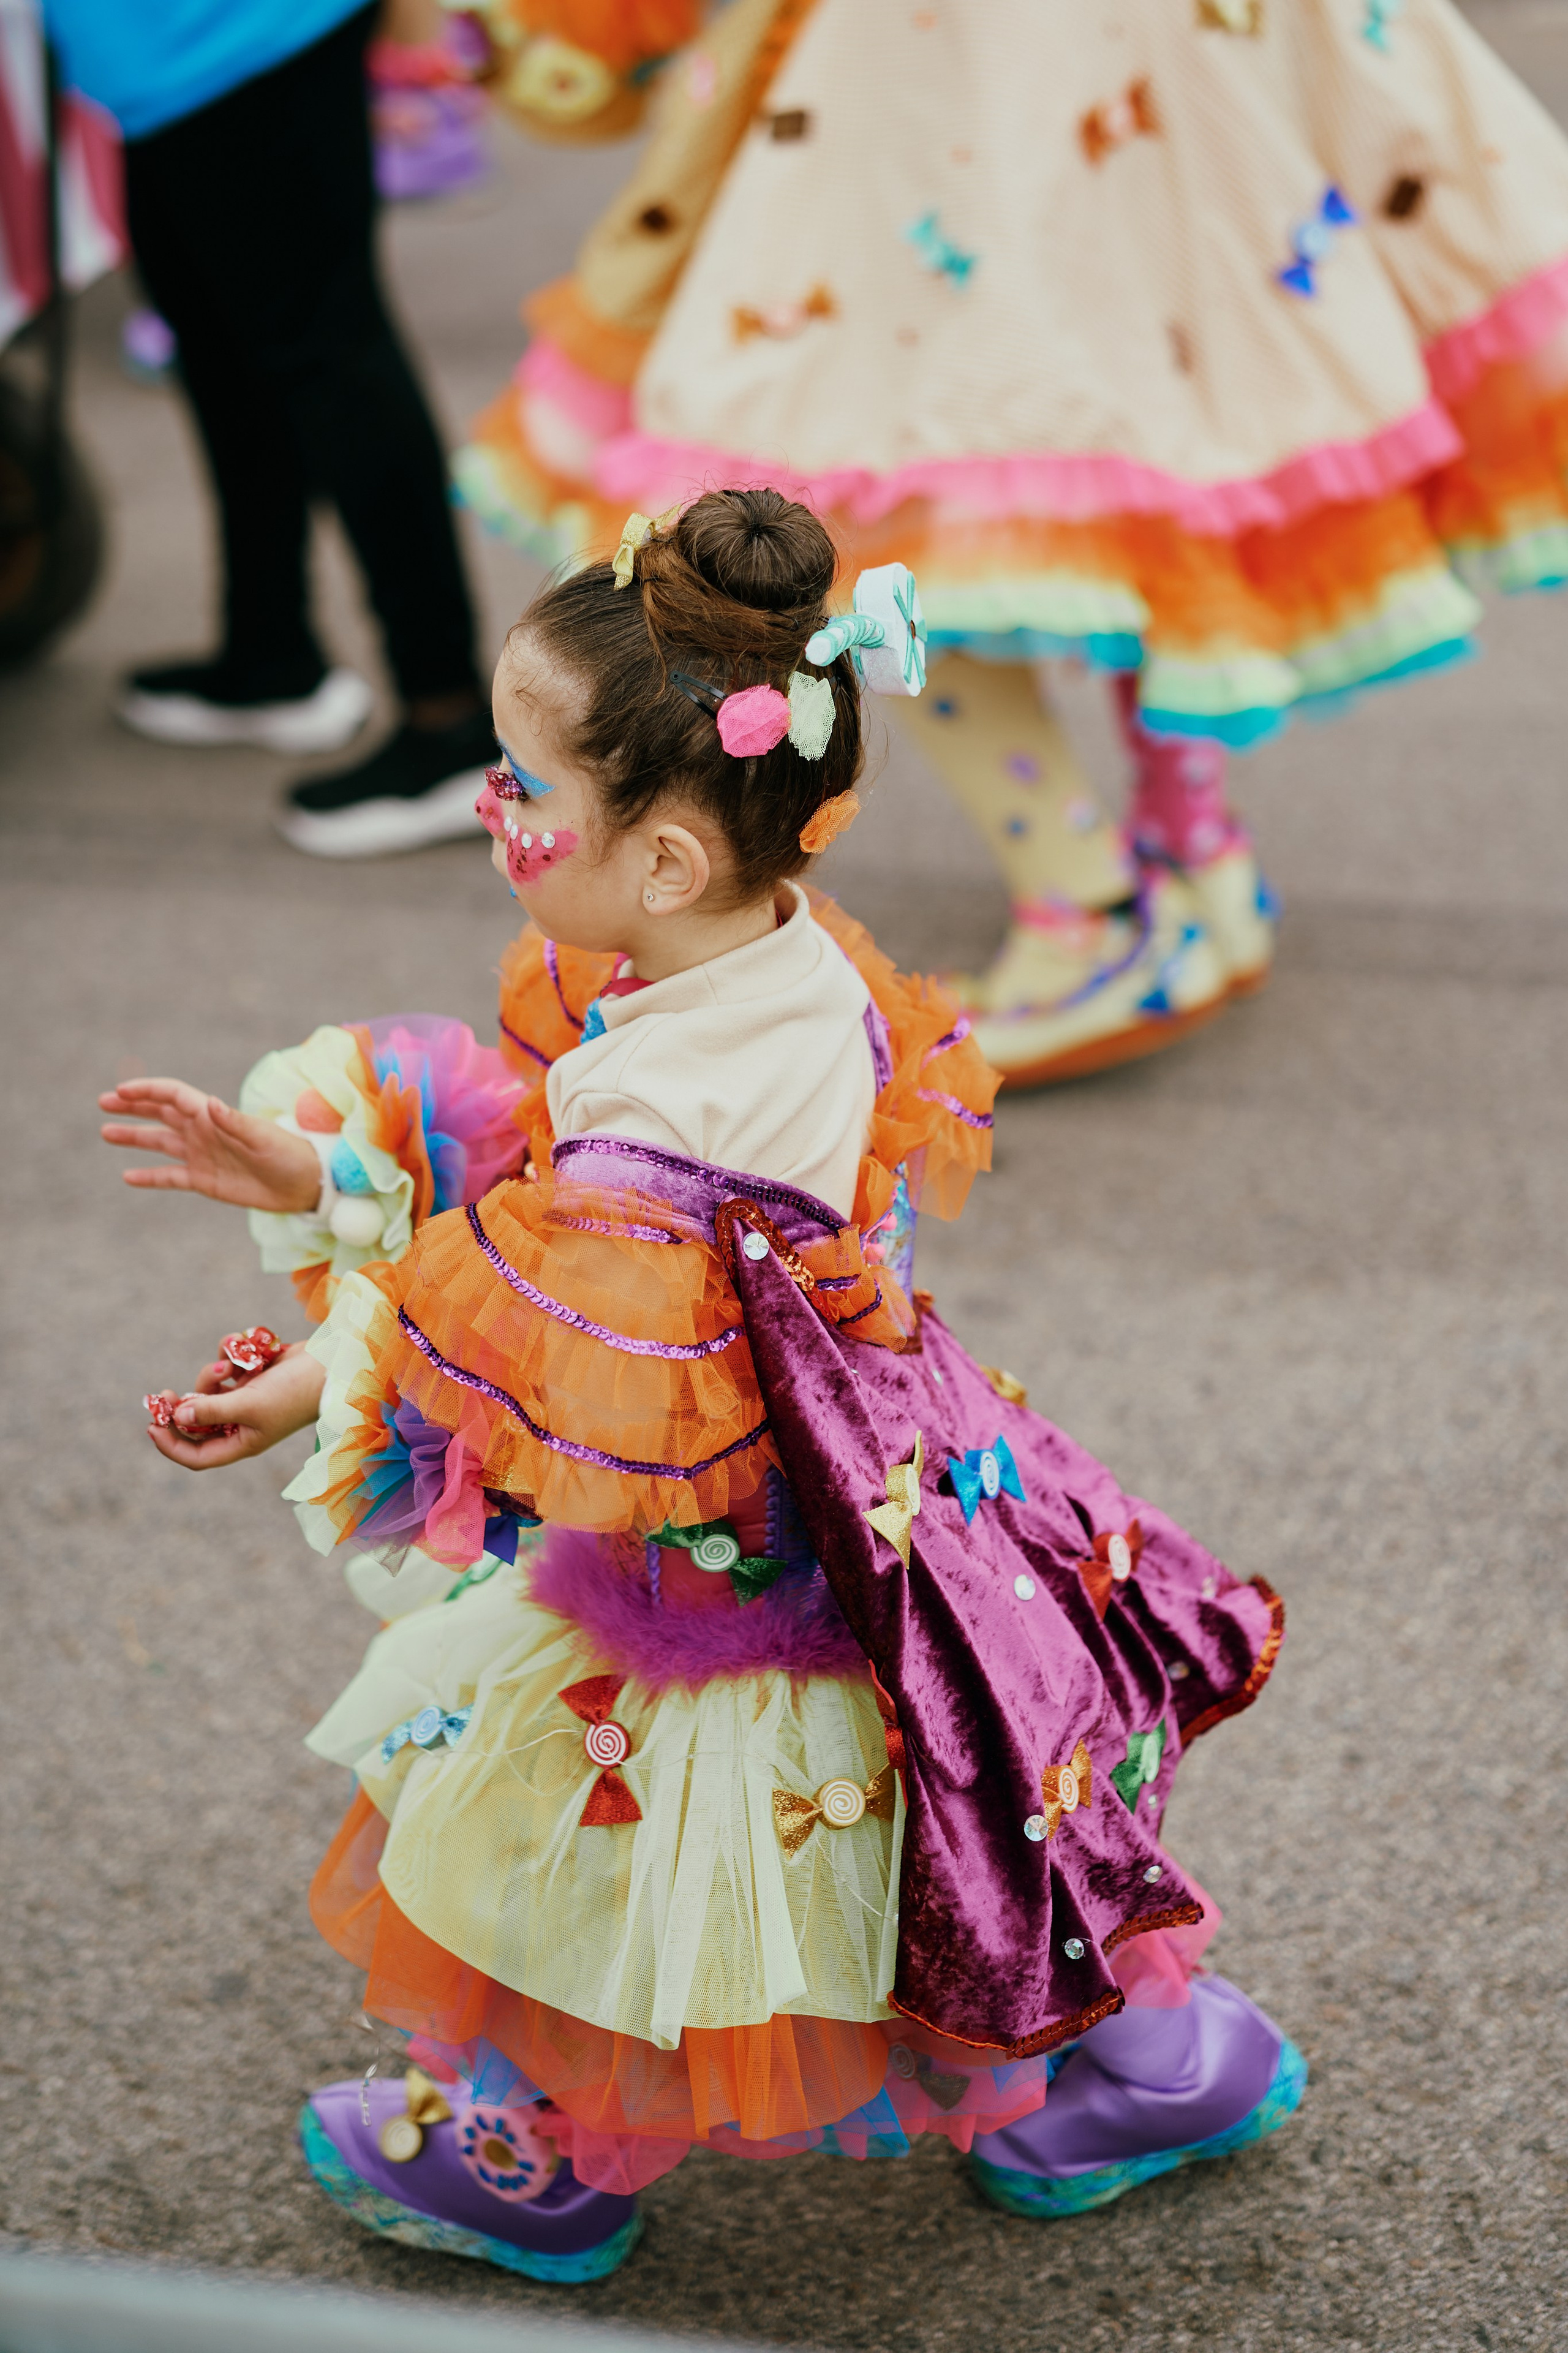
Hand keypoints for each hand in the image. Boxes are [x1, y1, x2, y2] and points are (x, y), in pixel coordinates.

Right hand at [100, 1078, 320, 1212]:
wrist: (304, 1185)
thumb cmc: (288, 1153)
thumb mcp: (262, 1136)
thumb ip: (234, 1121)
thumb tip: (210, 1103)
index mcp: (213, 1115)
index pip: (173, 1095)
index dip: (147, 1091)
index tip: (121, 1091)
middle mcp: (202, 1132)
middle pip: (160, 1113)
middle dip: (133, 1106)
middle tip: (103, 1102)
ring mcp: (201, 1156)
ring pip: (159, 1142)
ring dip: (134, 1137)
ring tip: (106, 1132)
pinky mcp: (204, 1181)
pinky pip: (169, 1176)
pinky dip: (149, 1176)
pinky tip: (127, 1176)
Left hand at [145, 1343, 325, 1470]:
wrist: (330, 1365)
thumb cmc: (294, 1393)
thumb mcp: (250, 1404)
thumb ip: (211, 1411)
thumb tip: (177, 1416)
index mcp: (241, 1441)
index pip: (196, 1456)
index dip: (171, 1445)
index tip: (151, 1425)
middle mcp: (242, 1423)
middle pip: (197, 1421)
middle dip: (184, 1404)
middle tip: (165, 1393)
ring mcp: (248, 1399)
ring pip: (211, 1388)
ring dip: (214, 1372)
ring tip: (231, 1362)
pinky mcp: (255, 1375)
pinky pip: (229, 1364)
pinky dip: (232, 1352)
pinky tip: (246, 1346)